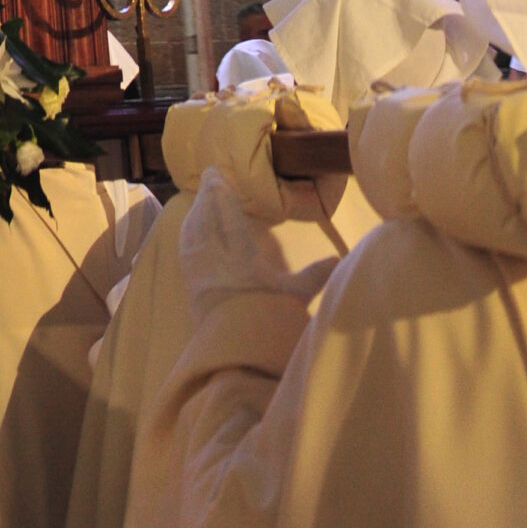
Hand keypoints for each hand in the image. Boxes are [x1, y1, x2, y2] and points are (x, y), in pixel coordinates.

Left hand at [179, 168, 339, 322]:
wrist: (236, 354)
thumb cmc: (269, 322)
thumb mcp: (295, 299)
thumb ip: (316, 275)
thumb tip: (340, 260)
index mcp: (243, 258)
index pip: (227, 215)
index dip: (220, 191)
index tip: (217, 173)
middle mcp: (216, 259)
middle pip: (207, 216)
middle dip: (208, 194)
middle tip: (210, 175)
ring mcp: (200, 270)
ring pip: (194, 229)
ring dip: (197, 209)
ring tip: (203, 195)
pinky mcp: (190, 282)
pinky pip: (185, 246)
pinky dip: (189, 229)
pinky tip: (191, 224)